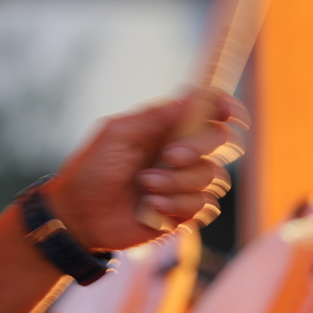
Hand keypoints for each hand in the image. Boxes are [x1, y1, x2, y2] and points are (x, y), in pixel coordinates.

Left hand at [44, 89, 249, 251]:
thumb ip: (157, 115)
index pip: (210, 112)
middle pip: (223, 142)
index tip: (231, 114)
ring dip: (178, 183)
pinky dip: (178, 206)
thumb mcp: (119, 133)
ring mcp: (187, 182)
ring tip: (145, 187)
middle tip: (169, 157)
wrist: (81, 215)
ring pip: (214, 178)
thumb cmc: (94, 169)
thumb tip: (195, 96)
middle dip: (198, 148)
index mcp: (169, 127)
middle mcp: (184, 153)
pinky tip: (152, 208)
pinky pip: (205, 206)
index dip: (226, 108)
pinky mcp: (187, 211)